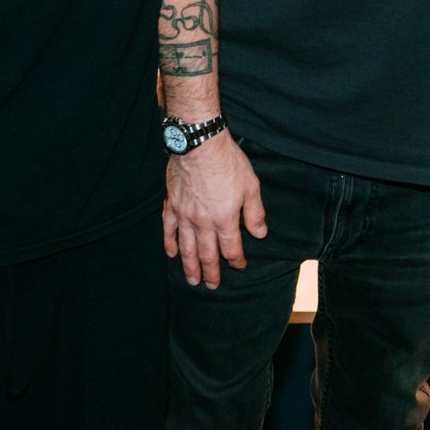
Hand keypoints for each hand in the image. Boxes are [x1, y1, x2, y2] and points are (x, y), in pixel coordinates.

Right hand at [162, 132, 267, 287]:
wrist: (200, 143)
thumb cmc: (228, 162)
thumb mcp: (251, 186)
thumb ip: (254, 213)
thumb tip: (260, 234)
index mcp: (224, 218)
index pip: (231, 248)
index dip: (236, 260)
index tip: (239, 266)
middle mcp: (203, 222)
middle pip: (207, 254)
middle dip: (211, 272)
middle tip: (212, 286)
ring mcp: (184, 215)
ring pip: (187, 248)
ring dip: (190, 266)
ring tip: (192, 281)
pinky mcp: (171, 205)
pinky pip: (168, 230)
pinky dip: (170, 244)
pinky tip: (172, 254)